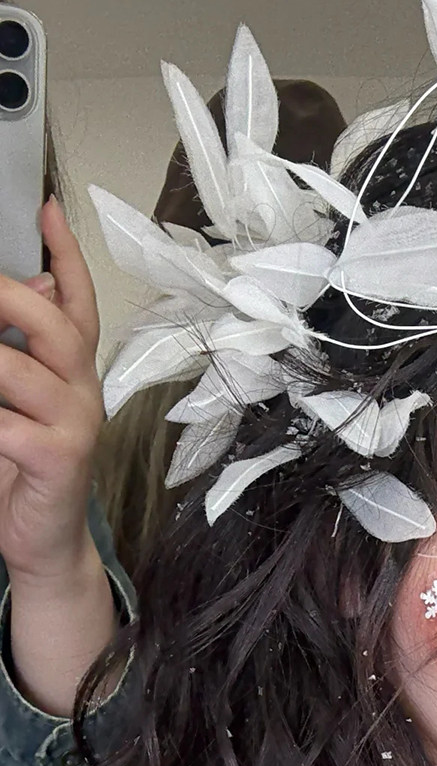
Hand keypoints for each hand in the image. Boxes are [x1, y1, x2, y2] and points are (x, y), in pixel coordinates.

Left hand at [0, 197, 103, 584]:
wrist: (43, 539)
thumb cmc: (24, 467)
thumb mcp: (19, 400)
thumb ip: (26, 349)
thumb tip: (37, 287)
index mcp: (75, 372)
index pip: (79, 303)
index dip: (66, 256)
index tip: (45, 209)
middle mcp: (83, 391)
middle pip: (55, 326)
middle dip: (7, 296)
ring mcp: (75, 425)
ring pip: (21, 371)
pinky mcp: (58, 458)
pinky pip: (5, 426)